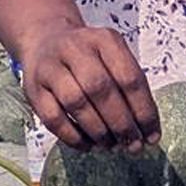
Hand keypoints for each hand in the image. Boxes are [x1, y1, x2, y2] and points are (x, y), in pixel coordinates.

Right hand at [18, 24, 161, 153]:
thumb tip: (146, 133)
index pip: (129, 77)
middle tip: (132, 145)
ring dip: (98, 131)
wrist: (45, 41)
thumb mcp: (113, 57)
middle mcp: (75, 48)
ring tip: (111, 146)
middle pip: (101, 89)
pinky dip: (73, 137)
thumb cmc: (89, 57)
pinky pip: (53, 118)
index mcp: (104, 40)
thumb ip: (129, 89)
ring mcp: (50, 67)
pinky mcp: (33, 89)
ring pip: (75, 103)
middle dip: (121, 123)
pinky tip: (88, 145)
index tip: (152, 136)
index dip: (144, 110)